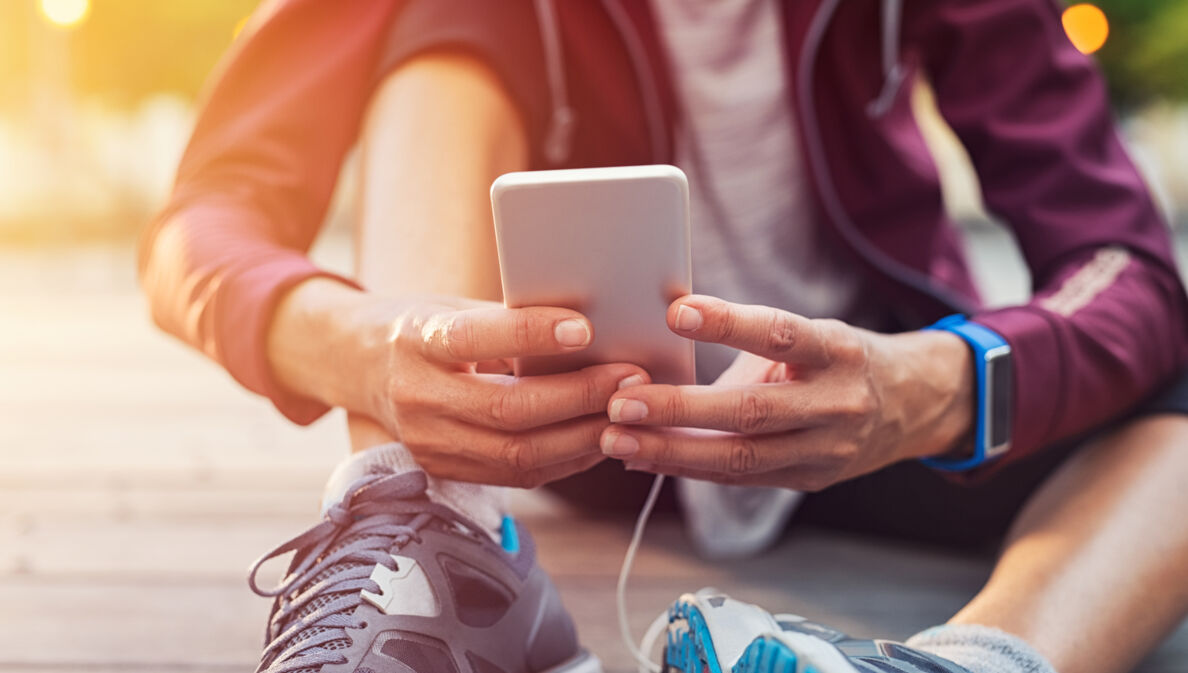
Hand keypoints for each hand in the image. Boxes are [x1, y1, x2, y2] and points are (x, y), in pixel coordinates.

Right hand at [268, 282, 647, 486]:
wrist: (357, 366)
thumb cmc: (421, 326)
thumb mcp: (451, 307)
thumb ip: (507, 321)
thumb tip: (589, 330)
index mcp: (415, 342)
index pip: (473, 339)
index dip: (531, 334)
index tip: (585, 327)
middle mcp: (417, 398)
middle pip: (507, 410)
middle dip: (580, 397)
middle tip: (632, 378)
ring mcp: (428, 443)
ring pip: (517, 454)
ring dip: (583, 437)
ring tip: (629, 414)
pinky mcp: (445, 471)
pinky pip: (517, 476)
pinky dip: (566, 460)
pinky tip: (600, 439)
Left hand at [598, 295, 971, 489]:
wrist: (912, 405)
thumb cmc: (838, 359)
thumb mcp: (809, 336)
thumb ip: (747, 341)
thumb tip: (664, 334)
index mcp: (836, 350)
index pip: (779, 333)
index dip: (728, 323)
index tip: (676, 311)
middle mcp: (836, 403)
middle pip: (752, 412)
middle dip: (680, 410)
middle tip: (622, 402)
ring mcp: (826, 450)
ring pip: (741, 458)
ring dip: (672, 451)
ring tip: (617, 440)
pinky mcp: (810, 480)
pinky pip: (740, 477)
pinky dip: (689, 467)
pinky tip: (644, 458)